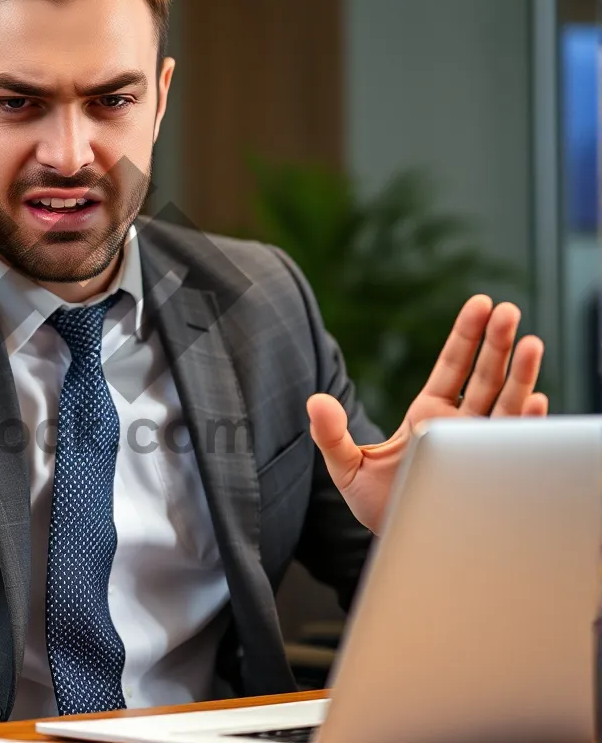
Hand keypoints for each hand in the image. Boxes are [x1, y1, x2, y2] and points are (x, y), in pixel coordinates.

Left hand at [306, 296, 546, 533]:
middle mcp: (461, 425)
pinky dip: (527, 422)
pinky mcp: (494, 475)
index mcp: (429, 414)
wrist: (404, 548)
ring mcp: (481, 448)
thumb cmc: (379, 506)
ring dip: (520, 374)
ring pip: (506, 403)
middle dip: (497, 343)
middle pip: (484, 375)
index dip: (467, 334)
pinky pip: (515, 443)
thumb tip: (314, 401)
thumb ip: (330, 433)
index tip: (481, 304)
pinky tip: (536, 401)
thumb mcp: (346, 466)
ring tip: (530, 342)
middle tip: (508, 311)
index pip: (452, 364)